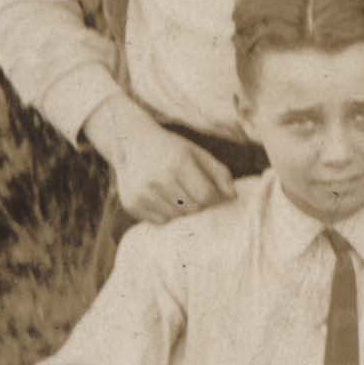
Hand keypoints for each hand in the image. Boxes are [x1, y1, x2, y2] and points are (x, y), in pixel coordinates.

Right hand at [97, 108, 240, 230]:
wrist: (132, 144)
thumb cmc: (172, 149)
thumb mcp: (198, 153)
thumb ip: (220, 173)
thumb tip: (233, 197)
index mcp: (179, 163)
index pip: (206, 195)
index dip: (213, 198)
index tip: (212, 193)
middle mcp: (158, 179)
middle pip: (192, 208)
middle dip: (199, 203)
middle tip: (193, 192)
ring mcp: (142, 193)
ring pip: (176, 216)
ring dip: (182, 209)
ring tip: (177, 193)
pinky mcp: (131, 203)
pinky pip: (160, 220)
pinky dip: (166, 214)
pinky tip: (162, 198)